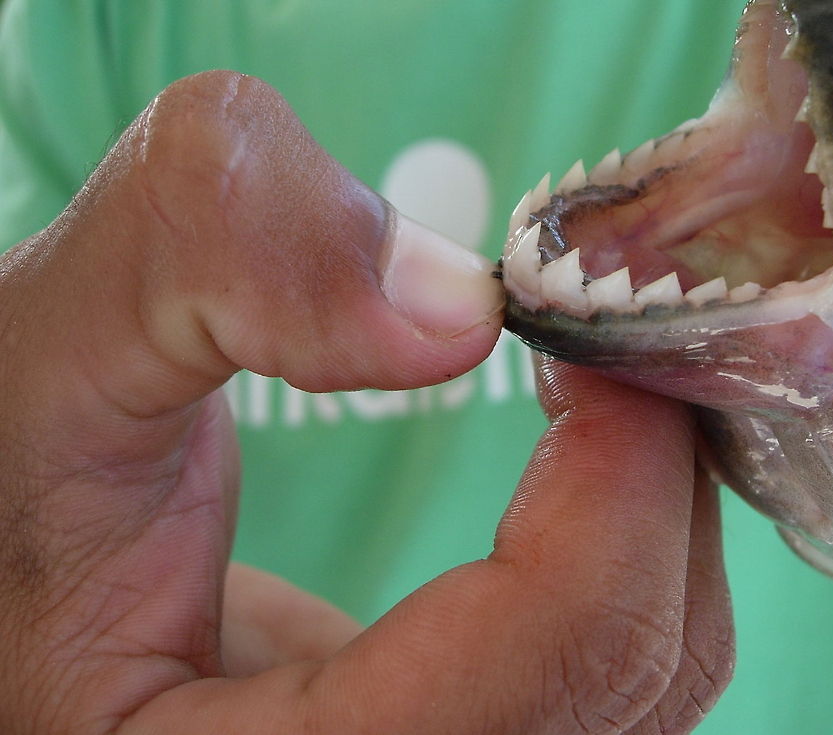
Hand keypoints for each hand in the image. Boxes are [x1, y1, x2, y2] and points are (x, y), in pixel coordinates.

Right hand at [0, 71, 732, 733]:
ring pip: (650, 676)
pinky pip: (612, 660)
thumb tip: (454, 309)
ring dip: (659, 505)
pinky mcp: (459, 726)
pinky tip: (587, 449)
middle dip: (659, 480)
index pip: (532, 682)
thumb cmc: (19, 444)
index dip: (618, 487)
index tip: (601, 329)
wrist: (20, 509)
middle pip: (629, 681)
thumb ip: (226, 253)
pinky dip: (633, 542)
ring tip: (603, 374)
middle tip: (616, 330)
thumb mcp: (70, 328)